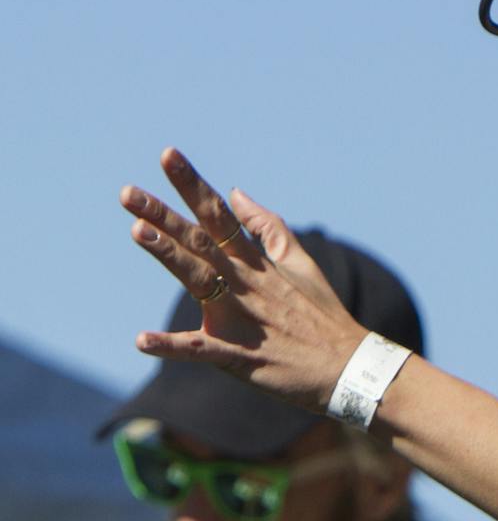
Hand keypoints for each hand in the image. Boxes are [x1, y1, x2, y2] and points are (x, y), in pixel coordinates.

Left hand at [120, 147, 366, 410]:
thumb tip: (235, 193)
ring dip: (169, 256)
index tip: (168, 155)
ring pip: (198, 280)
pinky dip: (171, 346)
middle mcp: (245, 282)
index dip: (192, 185)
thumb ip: (267, 227)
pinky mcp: (236, 354)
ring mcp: (240, 317)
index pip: (219, 215)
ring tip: (137, 232)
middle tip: (128, 193)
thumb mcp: (300, 262)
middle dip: (163, 216)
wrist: (345, 364)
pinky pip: (199, 350)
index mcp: (257, 262)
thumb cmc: (321, 313)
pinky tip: (141, 341)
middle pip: (198, 242)